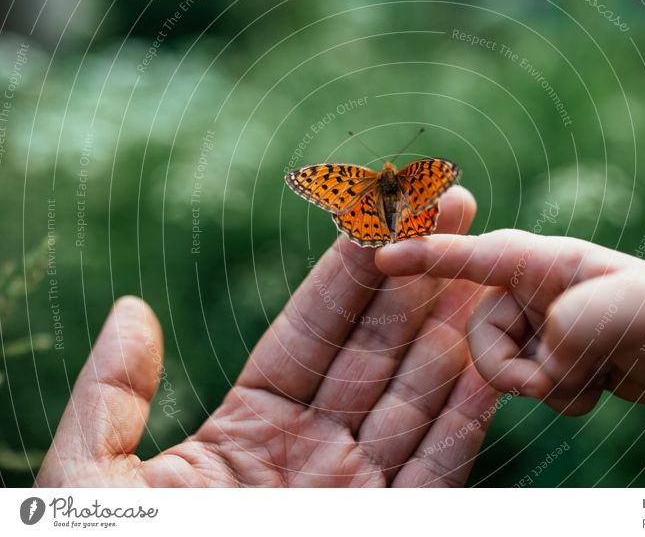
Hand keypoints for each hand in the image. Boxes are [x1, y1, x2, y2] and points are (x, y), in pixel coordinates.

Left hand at [36, 187, 497, 486]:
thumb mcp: (94, 479)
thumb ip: (113, 395)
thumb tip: (135, 310)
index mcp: (247, 427)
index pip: (312, 327)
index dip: (350, 264)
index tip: (383, 204)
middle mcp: (311, 450)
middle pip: (377, 346)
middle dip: (417, 274)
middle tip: (454, 205)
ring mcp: (356, 491)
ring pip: (417, 395)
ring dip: (452, 329)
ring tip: (483, 264)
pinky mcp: (392, 528)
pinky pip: (439, 468)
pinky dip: (467, 417)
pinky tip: (486, 362)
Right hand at [376, 230, 644, 428]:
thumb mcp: (639, 312)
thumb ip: (584, 323)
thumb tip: (545, 349)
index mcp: (536, 260)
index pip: (467, 257)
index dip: (421, 256)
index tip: (379, 254)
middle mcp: (522, 290)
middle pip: (478, 338)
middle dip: (513, 369)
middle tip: (561, 376)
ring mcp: (529, 326)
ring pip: (497, 372)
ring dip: (547, 386)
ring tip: (594, 375)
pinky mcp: (538, 356)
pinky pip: (523, 389)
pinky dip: (559, 397)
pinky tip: (594, 383)